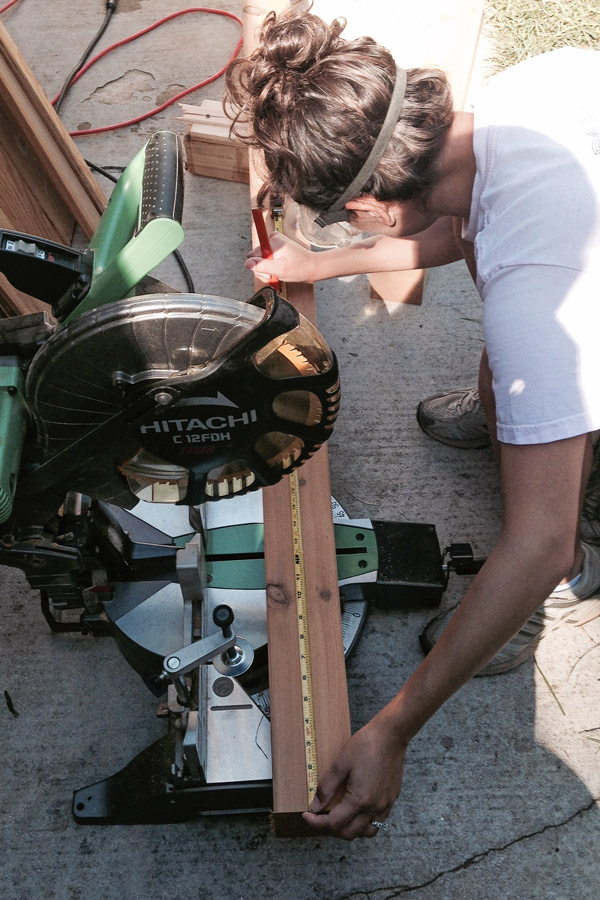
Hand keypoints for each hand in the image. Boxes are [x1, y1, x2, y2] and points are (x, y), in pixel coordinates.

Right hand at [246, 232, 317, 282]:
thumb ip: (263, 266)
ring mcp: (274, 241)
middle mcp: (273, 238)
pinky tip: (278, 268)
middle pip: (256, 257)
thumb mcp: (280, 270)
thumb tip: (248, 263)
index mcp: (273, 241)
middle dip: (263, 268)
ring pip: (260, 258)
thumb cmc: (300, 268)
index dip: (259, 267)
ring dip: (267, 268)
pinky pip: (266, 257)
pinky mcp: (276, 245)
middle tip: (274, 274)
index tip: (269, 272)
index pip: (252, 255)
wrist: (311, 266)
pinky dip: (270, 265)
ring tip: (277, 272)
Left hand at [302, 714, 406, 840]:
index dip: (316, 823)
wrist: (392, 735)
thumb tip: (315, 806)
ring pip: (366, 832)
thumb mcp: (341, 763)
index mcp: (360, 800)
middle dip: (330, 829)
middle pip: (349, 833)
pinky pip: (377, 821)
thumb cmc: (366, 745)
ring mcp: (385, 805)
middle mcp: (374, 808)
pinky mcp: (391, 799)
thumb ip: (326, 787)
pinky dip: (364, 823)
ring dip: (349, 829)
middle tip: (319, 817)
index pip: (334, 824)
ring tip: (338, 816)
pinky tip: (356, 810)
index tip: (307, 816)